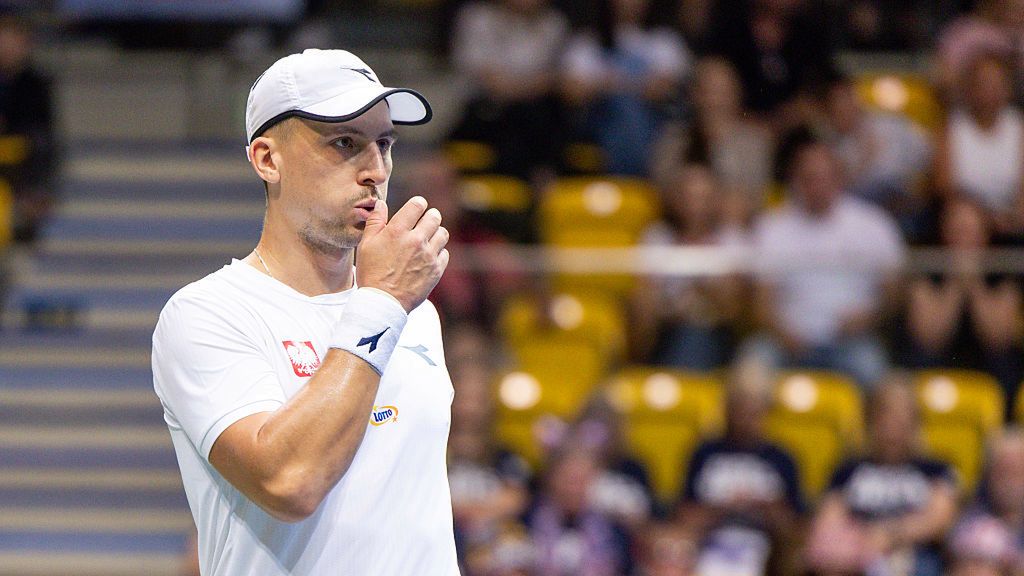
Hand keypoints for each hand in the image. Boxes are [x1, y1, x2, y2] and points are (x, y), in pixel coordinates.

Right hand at [355, 196, 449, 311]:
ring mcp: (428, 256)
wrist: (383, 303)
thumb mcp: (366, 245)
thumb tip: (381, 204)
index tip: (415, 209)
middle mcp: (416, 240)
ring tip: (427, 239)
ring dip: (436, 233)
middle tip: (424, 222)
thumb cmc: (371, 273)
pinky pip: (445, 253)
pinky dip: (438, 252)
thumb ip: (375, 222)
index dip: (417, 204)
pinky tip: (428, 256)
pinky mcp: (436, 270)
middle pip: (434, 216)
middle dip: (429, 216)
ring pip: (443, 233)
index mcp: (397, 231)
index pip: (417, 204)